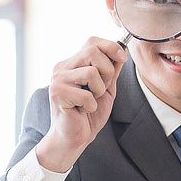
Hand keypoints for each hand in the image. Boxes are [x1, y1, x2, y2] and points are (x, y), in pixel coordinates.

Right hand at [35, 38, 128, 172]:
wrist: (73, 138)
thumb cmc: (88, 115)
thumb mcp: (106, 88)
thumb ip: (111, 70)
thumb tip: (122, 52)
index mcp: (72, 63)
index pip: (92, 42)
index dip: (111, 47)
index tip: (122, 59)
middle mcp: (62, 68)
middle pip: (92, 51)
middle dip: (107, 71)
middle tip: (101, 89)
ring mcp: (57, 80)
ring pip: (91, 72)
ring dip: (99, 90)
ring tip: (90, 101)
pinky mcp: (57, 94)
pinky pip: (86, 94)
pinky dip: (91, 105)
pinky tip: (82, 111)